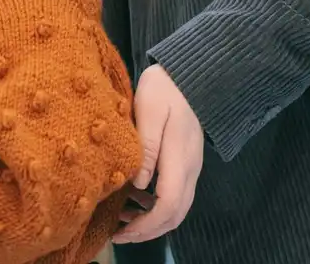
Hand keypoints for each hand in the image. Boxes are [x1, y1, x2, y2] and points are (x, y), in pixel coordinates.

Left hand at [111, 65, 203, 244]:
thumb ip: (146, 148)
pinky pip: (175, 194)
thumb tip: (140, 185)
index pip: (168, 206)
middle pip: (175, 215)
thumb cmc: (164, 88)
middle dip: (148, 232)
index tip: (122, 232)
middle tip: (118, 236)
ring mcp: (190, 166)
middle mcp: (190, 169)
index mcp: (180, 159)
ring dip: (152, 222)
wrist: (186, 74)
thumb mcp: (149, 111)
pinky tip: (136, 200)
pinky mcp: (185, 162)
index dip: (146, 226)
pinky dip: (157, 207)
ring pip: (177, 208)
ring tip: (122, 222)